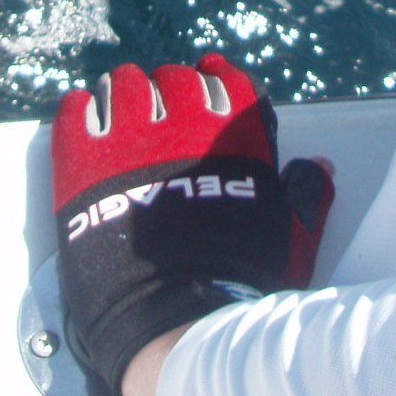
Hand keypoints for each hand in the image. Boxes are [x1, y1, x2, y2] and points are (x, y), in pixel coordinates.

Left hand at [51, 53, 333, 395]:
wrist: (174, 321)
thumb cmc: (236, 285)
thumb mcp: (289, 239)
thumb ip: (305, 197)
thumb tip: (319, 168)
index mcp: (234, 138)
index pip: (228, 83)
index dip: (216, 76)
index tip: (206, 74)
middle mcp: (183, 127)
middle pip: (173, 81)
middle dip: (169, 86)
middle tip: (160, 97)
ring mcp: (129, 141)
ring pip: (123, 86)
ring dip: (124, 90)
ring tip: (119, 99)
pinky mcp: (82, 164)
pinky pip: (75, 113)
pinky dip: (79, 108)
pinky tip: (81, 112)